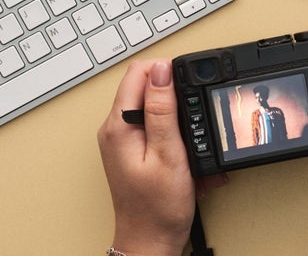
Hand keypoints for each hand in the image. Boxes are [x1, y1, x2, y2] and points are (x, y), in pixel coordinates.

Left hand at [97, 59, 222, 255]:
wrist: (152, 241)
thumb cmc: (158, 207)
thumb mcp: (167, 153)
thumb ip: (162, 109)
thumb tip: (161, 70)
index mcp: (119, 125)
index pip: (138, 72)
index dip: (167, 72)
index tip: (187, 87)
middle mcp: (115, 129)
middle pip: (147, 86)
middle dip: (177, 96)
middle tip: (192, 119)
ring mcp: (123, 139)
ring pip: (155, 106)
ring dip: (180, 117)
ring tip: (190, 140)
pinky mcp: (134, 148)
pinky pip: (157, 125)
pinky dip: (177, 133)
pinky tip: (186, 151)